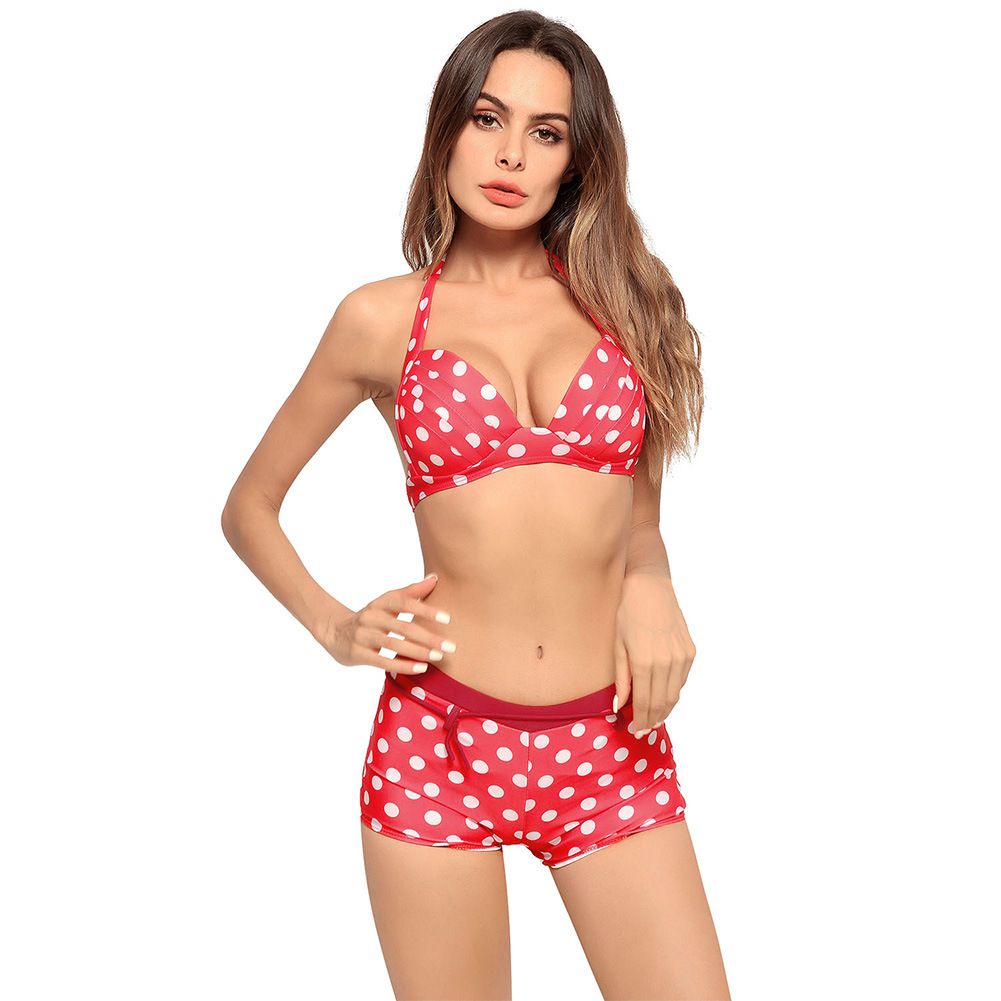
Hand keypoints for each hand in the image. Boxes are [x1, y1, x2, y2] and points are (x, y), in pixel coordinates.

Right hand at [316, 573, 455, 674]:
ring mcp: (362, 636)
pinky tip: (420, 668)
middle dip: (428, 637)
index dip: (425, 610)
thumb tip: (435, 578)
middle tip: (450, 646)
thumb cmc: (370, 617)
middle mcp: (371, 617)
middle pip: (403, 627)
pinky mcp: (357, 654)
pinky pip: (382, 661)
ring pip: (394, 645)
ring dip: (418, 652)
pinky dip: (403, 665)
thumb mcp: (387, 602)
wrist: (332, 631)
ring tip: (438, 657)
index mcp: (380, 603)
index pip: (404, 603)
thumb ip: (411, 592)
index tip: (447, 619)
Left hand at [613, 573, 695, 734]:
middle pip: (662, 703)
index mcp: (644, 662)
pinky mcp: (690, 651)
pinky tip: (665, 696)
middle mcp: (666, 662)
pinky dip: (674, 691)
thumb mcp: (618, 646)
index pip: (644, 703)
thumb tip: (620, 705)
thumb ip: (621, 678)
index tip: (635, 731)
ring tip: (654, 718)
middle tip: (644, 730)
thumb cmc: (628, 614)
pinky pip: (682, 680)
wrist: (650, 588)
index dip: (640, 721)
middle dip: (652, 720)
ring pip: (675, 694)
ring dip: (665, 709)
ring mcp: (681, 657)